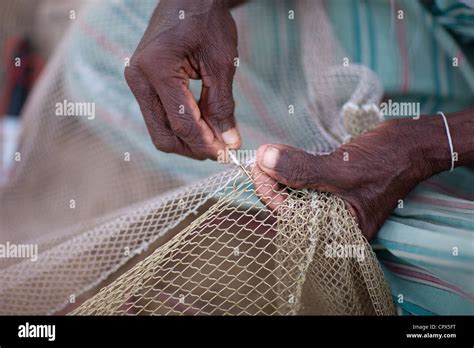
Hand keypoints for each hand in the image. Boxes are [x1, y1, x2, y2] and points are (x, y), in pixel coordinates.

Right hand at [125, 0, 240, 159]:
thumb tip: (229, 143)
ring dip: (187, 140)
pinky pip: (159, 117)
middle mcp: (138, 78)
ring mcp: (137, 82)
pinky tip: (203, 124)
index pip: (181, 123)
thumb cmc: (207, 21)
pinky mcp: (142, 84)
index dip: (206, 144)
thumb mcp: (221, 63)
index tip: (228, 154)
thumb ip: (223, 106)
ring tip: (215, 138)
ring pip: (159, 130)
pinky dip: (181, 126)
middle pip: (163, 135)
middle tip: (221, 150)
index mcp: (156, 69)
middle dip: (193, 148)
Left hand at [253, 118, 437, 239]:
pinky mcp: (334, 189)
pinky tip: (284, 159)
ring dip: (280, 175)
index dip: (270, 191)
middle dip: (272, 182)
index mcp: (341, 230)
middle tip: (260, 157)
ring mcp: (335, 205)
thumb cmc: (386, 159)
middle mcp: (336, 223)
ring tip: (268, 155)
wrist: (415, 143)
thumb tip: (264, 160)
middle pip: (291, 207)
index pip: (292, 217)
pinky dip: (293, 172)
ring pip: (296, 194)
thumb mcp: (341, 168)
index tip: (257, 165)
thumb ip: (302, 169)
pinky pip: (306, 185)